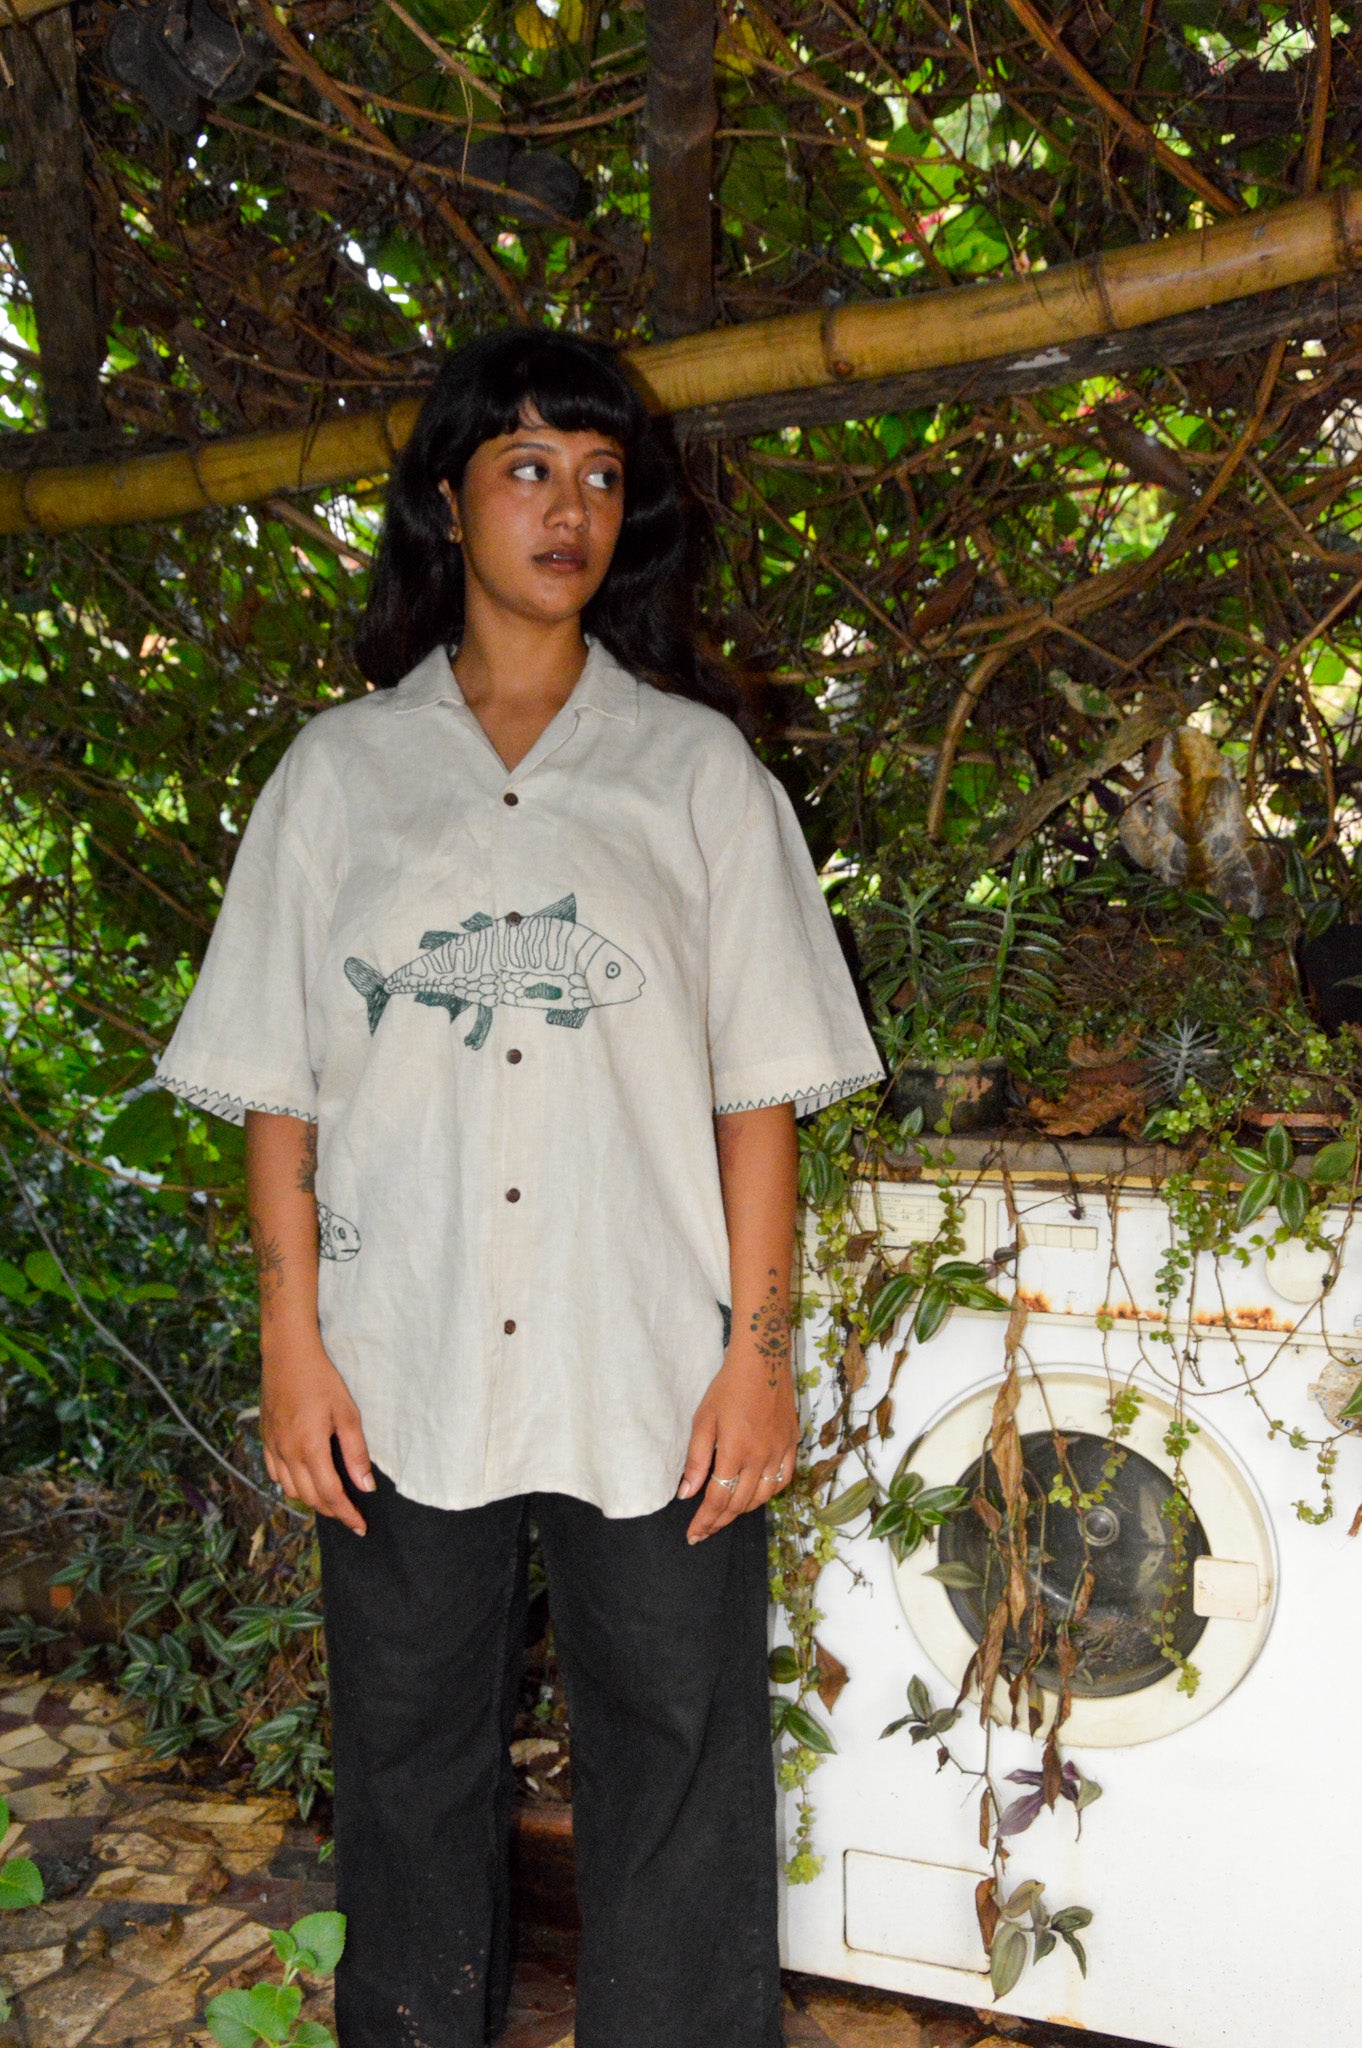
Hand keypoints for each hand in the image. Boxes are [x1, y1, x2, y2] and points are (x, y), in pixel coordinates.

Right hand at [260, 1339, 374, 1535]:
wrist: (287, 1354)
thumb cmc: (322, 1379)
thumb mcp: (347, 1413)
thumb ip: (356, 1452)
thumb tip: (366, 1486)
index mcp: (310, 1448)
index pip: (330, 1495)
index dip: (346, 1514)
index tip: (361, 1527)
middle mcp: (287, 1453)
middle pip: (310, 1497)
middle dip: (332, 1511)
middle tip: (351, 1516)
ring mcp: (272, 1446)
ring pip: (290, 1489)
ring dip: (311, 1499)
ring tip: (331, 1498)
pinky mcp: (264, 1438)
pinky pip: (274, 1473)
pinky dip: (290, 1484)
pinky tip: (304, 1479)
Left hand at [679, 1347, 798, 1544]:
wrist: (764, 1361)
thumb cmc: (727, 1387)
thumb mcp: (703, 1420)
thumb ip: (696, 1460)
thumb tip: (687, 1495)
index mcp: (735, 1453)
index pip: (718, 1499)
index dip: (704, 1521)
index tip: (693, 1535)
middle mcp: (760, 1458)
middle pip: (739, 1503)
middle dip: (719, 1522)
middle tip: (704, 1532)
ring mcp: (780, 1452)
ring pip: (763, 1497)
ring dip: (742, 1511)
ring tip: (725, 1516)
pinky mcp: (792, 1444)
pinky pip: (783, 1480)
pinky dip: (769, 1494)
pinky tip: (756, 1496)